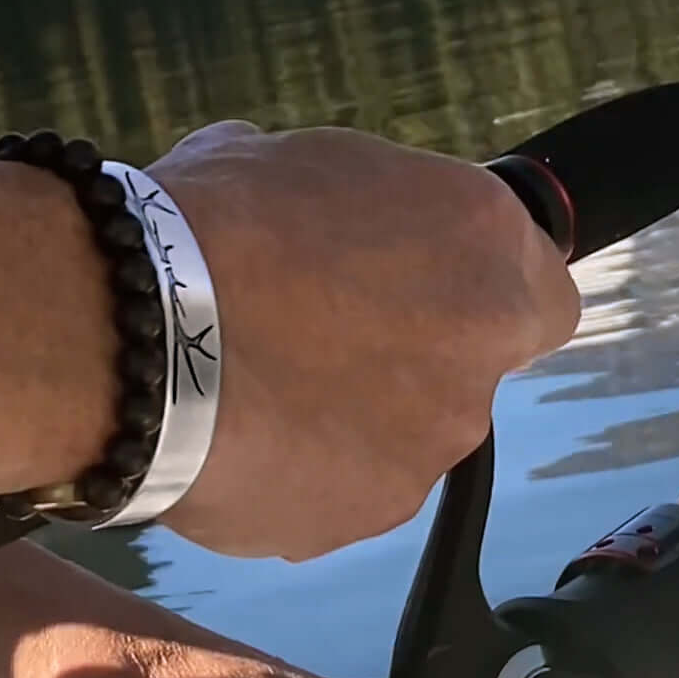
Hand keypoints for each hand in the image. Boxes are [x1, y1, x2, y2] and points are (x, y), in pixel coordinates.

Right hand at [147, 122, 579, 557]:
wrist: (132, 333)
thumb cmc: (214, 221)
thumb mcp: (305, 164)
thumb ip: (367, 208)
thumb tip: (348, 223)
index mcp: (485, 247)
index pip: (546, 295)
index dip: (488, 296)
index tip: (438, 295)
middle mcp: (481, 351)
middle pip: (472, 369)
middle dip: (415, 357)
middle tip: (328, 339)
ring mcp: (432, 444)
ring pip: (412, 434)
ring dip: (360, 417)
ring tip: (269, 391)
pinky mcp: (371, 513)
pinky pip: (352, 487)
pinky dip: (313, 468)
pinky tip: (247, 437)